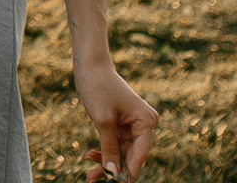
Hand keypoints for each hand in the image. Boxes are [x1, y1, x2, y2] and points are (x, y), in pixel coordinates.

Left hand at [75, 61, 156, 178]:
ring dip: (106, 162)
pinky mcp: (121, 125)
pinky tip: (90, 156)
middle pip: (131, 155)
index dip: (128, 172)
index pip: (140, 155)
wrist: (89, 65)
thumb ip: (110, 149)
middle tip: (92, 178)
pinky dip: (104, 151)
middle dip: (113, 168)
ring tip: (89, 174)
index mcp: (146, 122)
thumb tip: (113, 173)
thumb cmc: (98, 88)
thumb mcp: (103, 121)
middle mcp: (144, 125)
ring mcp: (133, 125)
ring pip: (122, 152)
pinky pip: (115, 144)